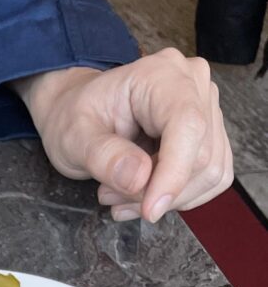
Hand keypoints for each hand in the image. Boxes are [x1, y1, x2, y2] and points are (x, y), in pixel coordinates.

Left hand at [14, 49, 232, 221]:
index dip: (174, 174)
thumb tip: (139, 178)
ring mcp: (206, 108)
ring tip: (119, 193)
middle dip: (157, 191)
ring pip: (209, 173)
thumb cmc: (75, 118)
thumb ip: (103, 157)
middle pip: (201, 156)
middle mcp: (193, 84)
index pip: (188, 125)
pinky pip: (210, 178)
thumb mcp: (74, 137)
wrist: (81, 112)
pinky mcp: (211, 134)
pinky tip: (141, 193)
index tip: (149, 211)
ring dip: (165, 198)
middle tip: (110, 195)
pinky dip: (177, 197)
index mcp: (161, 75)